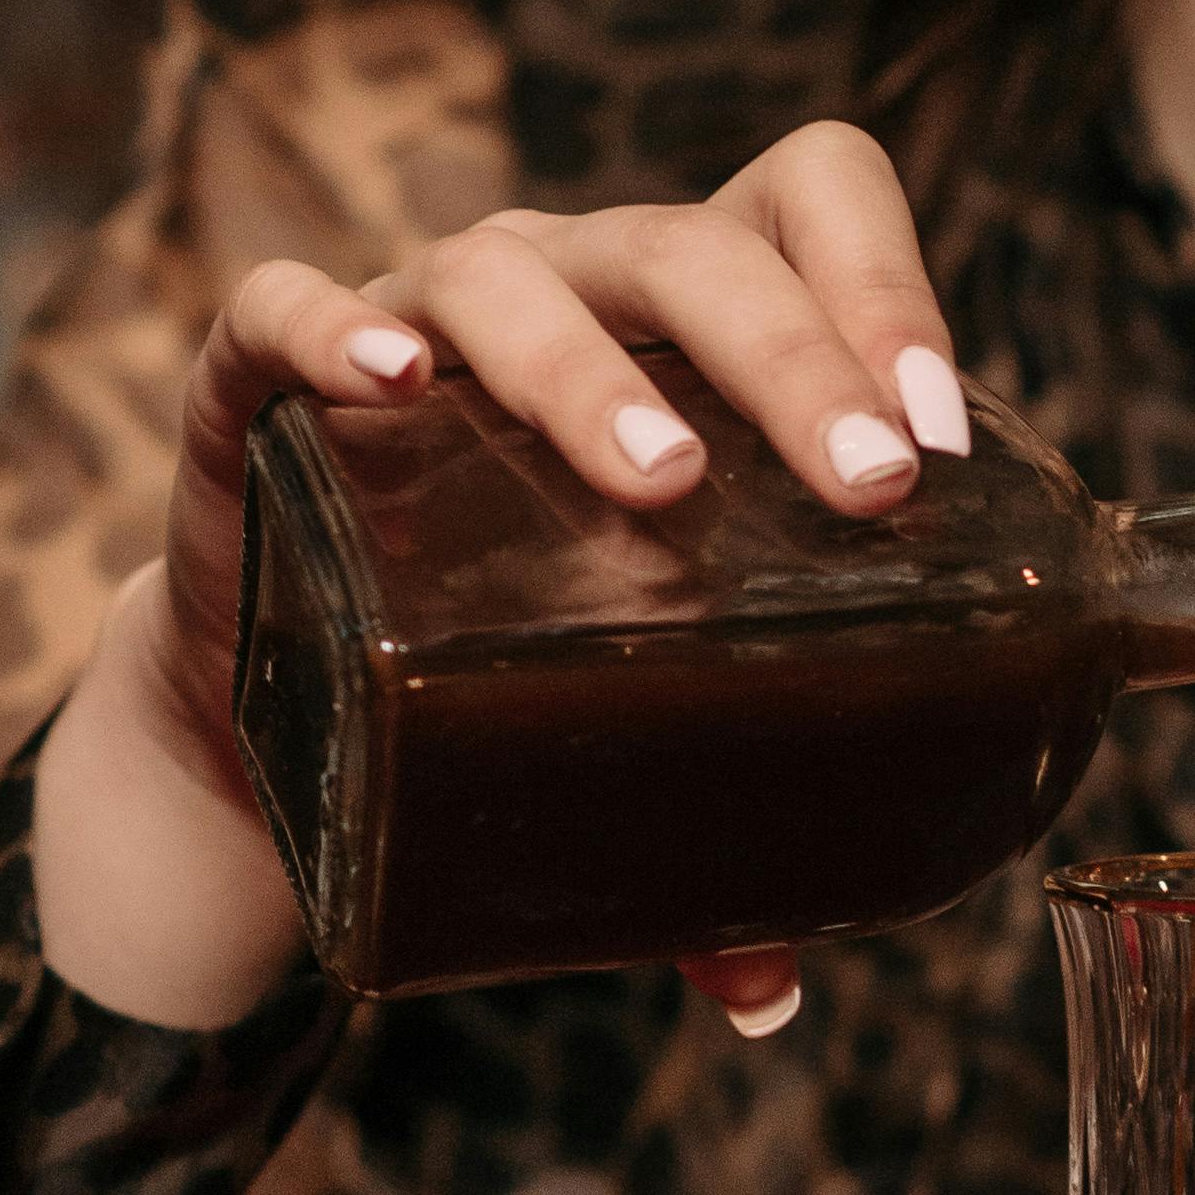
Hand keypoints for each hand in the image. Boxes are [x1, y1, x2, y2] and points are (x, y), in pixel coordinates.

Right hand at [35, 120, 966, 1029]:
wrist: (272, 694)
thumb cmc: (497, 661)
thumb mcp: (620, 722)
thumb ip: (704, 849)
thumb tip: (772, 992)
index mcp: (686, 331)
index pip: (811, 202)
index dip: (887, 282)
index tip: (934, 434)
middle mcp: (566, 290)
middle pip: (692, 249)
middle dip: (792, 354)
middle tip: (866, 484)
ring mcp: (413, 319)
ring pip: (510, 273)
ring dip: (592, 371)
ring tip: (661, 482)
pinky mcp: (260, 384)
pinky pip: (280, 308)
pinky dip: (333, 327)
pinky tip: (396, 382)